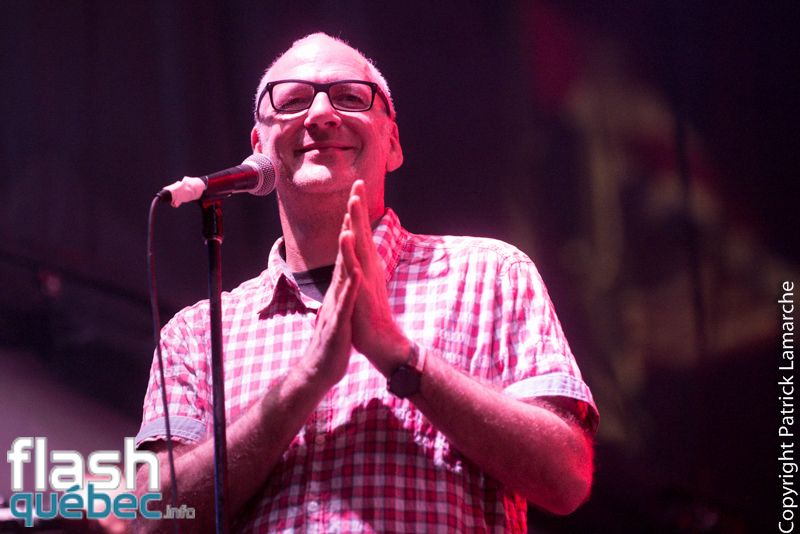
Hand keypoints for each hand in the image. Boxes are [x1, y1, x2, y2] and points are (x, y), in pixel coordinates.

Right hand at [300, 217, 361, 388]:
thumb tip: (347, 272)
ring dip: (345, 253)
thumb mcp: (340, 308)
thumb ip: (342, 289)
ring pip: (341, 275)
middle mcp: (335, 292)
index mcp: (339, 289)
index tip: (355, 203)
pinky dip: (350, 288)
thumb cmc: (333, 339)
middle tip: (352, 200)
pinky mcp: (337, 324)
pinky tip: (356, 273)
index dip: (350, 228)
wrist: (321, 369)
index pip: (346, 254)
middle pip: (343, 255)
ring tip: (350, 229)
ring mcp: (335, 307)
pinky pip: (345, 304)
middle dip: (347, 227)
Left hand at [345, 180, 410, 375]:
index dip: (356, 211)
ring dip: (356, 223)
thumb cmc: (368, 316)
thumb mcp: (361, 287)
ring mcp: (365, 278)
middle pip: (361, 231)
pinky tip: (347, 239)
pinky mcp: (360, 291)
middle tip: (358, 182)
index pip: (359, 232)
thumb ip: (359, 269)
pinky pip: (355, 269)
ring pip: (359, 245)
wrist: (381, 342)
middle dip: (358, 206)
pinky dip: (351, 253)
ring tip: (353, 201)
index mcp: (365, 264)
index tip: (355, 188)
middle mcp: (367, 266)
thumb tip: (357, 256)